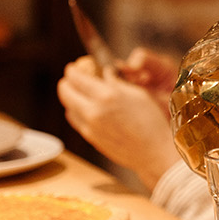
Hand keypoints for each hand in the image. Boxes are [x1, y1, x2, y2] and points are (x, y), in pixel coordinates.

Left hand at [56, 57, 180, 189]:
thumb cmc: (151, 122)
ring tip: (79, 94)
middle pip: (65, 92)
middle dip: (66, 83)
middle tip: (71, 79)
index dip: (72, 70)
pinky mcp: (90, 138)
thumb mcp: (137, 94)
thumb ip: (117, 83)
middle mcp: (93, 110)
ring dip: (70, 98)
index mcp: (107, 95)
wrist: (153, 151)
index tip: (73, 68)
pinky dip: (76, 112)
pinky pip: (76, 121)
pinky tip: (87, 109)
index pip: (77, 78)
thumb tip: (106, 73)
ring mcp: (89, 126)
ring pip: (68, 107)